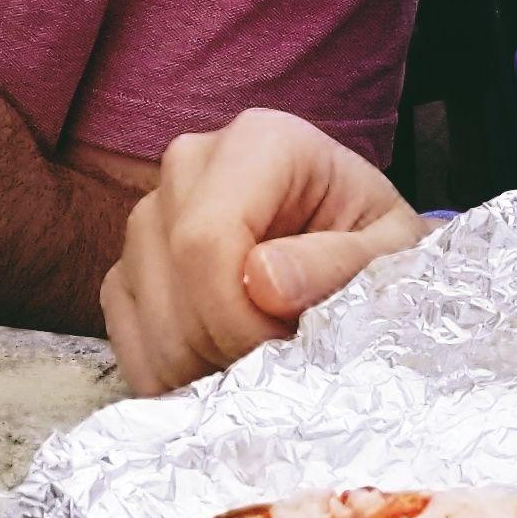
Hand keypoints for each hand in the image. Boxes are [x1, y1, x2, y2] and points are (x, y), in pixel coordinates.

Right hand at [101, 107, 420, 391]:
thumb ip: (337, 263)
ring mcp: (148, 214)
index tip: (285, 349)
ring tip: (260, 365)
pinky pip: (126, 336)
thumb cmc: (371, 239)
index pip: (206, 239)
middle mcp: (189, 164)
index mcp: (258, 142)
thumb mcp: (390, 250)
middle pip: (175, 279)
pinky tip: (220, 368)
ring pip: (148, 317)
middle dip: (226, 348)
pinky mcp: (129, 263)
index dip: (238, 316)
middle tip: (281, 367)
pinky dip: (170, 375)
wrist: (348, 242)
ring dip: (201, 368)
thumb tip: (264, 283)